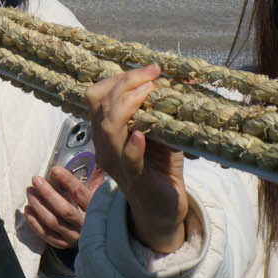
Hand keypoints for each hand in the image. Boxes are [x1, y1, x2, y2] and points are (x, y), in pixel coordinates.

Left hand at [24, 163, 101, 252]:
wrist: (100, 240)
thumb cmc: (95, 209)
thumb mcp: (99, 195)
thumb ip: (96, 180)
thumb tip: (97, 161)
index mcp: (97, 210)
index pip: (81, 194)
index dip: (68, 181)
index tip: (54, 170)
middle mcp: (86, 226)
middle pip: (64, 209)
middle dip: (48, 193)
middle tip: (35, 180)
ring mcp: (74, 237)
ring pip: (52, 222)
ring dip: (38, 206)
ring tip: (29, 192)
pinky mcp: (63, 245)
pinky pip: (46, 235)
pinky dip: (34, 222)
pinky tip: (27, 210)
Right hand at [86, 65, 192, 253]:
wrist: (163, 208)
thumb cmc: (160, 166)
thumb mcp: (159, 131)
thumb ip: (160, 109)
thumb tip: (180, 80)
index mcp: (105, 130)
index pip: (97, 95)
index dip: (119, 78)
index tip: (149, 69)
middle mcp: (105, 144)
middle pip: (99, 105)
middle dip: (125, 83)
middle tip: (151, 74)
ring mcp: (117, 162)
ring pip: (108, 129)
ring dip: (127, 105)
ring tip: (147, 92)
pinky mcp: (135, 178)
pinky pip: (127, 159)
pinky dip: (132, 145)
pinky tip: (140, 135)